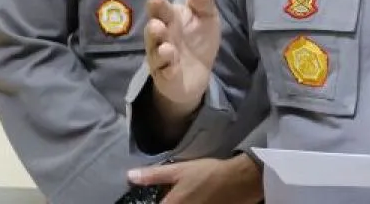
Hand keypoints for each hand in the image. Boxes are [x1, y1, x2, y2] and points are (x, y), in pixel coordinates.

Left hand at [126, 155, 262, 203]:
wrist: (239, 181)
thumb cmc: (208, 173)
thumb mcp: (180, 169)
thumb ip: (154, 175)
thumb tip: (130, 175)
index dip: (156, 203)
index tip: (157, 197)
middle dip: (167, 203)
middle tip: (176, 195)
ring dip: (181, 203)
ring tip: (186, 196)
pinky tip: (195, 200)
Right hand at [144, 0, 220, 121]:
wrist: (198, 73)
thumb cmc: (198, 38)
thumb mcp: (205, 16)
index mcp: (170, 19)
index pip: (161, 10)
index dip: (158, 5)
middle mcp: (161, 37)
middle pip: (153, 31)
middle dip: (154, 27)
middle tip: (157, 23)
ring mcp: (161, 58)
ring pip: (156, 53)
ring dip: (160, 50)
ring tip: (167, 47)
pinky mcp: (166, 76)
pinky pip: (165, 72)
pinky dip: (168, 69)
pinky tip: (173, 66)